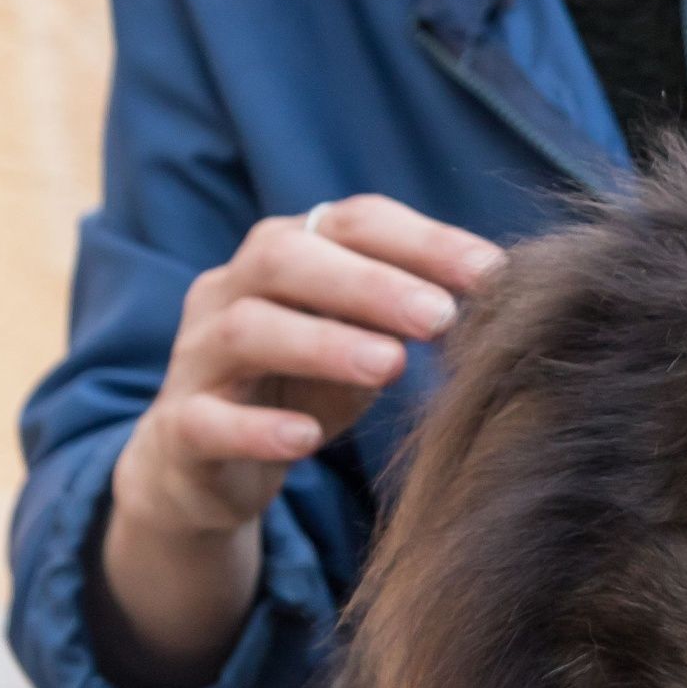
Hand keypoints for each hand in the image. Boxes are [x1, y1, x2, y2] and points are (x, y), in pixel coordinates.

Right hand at [98, 196, 504, 687]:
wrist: (200, 465)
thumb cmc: (298, 388)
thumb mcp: (359, 342)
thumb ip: (411, 315)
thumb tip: (506, 295)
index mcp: (283, 256)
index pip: (349, 222)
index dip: (420, 240)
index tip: (490, 273)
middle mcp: (230, 290)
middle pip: (288, 260)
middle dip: (369, 283)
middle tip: (440, 317)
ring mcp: (198, 357)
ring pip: (248, 331)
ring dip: (322, 343)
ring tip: (389, 366)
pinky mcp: (180, 427)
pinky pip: (208, 419)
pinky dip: (257, 428)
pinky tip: (307, 438)